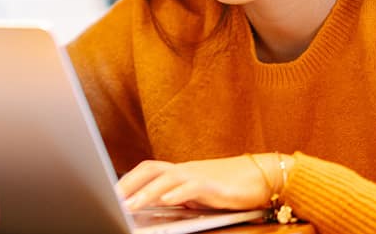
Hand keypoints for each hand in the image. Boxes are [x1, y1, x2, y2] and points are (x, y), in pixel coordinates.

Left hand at [116, 155, 277, 211]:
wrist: (265, 176)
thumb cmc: (232, 187)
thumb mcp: (200, 194)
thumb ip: (179, 197)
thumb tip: (156, 207)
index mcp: (180, 172)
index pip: (147, 170)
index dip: (127, 180)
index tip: (110, 193)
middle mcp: (186, 170)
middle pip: (150, 169)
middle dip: (128, 184)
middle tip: (111, 199)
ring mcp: (199, 175)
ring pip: (166, 178)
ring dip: (145, 192)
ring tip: (129, 206)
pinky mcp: (214, 185)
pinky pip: (191, 187)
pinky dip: (176, 193)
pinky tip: (165, 201)